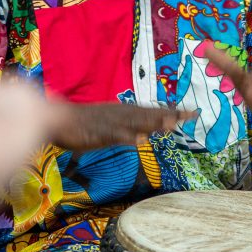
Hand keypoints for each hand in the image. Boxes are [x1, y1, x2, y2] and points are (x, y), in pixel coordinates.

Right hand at [46, 101, 195, 151]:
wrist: (58, 120)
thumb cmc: (84, 125)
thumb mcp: (111, 128)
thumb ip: (129, 130)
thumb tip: (148, 134)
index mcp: (124, 112)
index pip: (152, 111)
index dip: (172, 112)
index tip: (193, 113)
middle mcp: (120, 114)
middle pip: (148, 114)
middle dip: (168, 115)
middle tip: (189, 116)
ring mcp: (109, 122)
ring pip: (135, 122)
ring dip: (153, 122)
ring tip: (172, 124)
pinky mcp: (97, 132)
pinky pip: (114, 135)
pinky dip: (127, 137)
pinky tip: (139, 140)